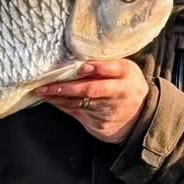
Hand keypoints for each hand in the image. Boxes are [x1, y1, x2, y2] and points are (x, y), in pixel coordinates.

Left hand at [35, 59, 152, 144]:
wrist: (141, 118)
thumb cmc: (127, 86)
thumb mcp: (124, 71)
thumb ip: (106, 64)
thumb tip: (77, 59)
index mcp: (127, 74)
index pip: (113, 68)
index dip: (97, 68)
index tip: (81, 67)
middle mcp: (119, 92)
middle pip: (91, 89)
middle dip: (67, 87)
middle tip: (47, 84)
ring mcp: (109, 111)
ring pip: (79, 103)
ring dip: (58, 97)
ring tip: (42, 91)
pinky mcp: (100, 124)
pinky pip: (77, 114)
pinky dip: (62, 106)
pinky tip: (51, 100)